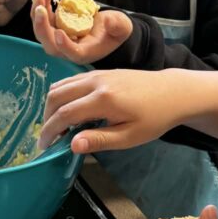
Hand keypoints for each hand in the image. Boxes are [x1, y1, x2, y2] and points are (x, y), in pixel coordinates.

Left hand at [31, 0, 132, 63]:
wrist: (107, 27)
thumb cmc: (115, 30)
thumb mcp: (121, 27)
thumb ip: (117, 25)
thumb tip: (108, 21)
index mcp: (84, 53)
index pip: (72, 53)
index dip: (64, 45)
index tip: (60, 33)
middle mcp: (68, 49)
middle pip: (50, 43)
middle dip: (42, 26)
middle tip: (40, 8)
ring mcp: (59, 38)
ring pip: (42, 30)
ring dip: (37, 14)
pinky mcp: (55, 26)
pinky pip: (43, 19)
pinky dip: (42, 6)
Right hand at [39, 67, 182, 152]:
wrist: (173, 92)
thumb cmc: (155, 118)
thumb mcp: (130, 137)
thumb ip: (100, 140)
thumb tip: (72, 145)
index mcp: (103, 100)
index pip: (65, 114)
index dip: (50, 131)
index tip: (44, 147)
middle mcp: (96, 82)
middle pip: (56, 96)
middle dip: (46, 119)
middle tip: (49, 138)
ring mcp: (97, 74)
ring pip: (61, 85)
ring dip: (52, 106)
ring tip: (57, 126)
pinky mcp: (100, 71)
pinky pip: (71, 80)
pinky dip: (62, 95)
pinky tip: (68, 110)